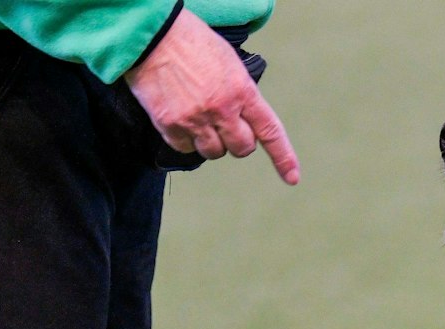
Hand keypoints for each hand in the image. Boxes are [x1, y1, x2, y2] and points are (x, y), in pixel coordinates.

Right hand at [123, 8, 299, 183]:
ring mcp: (196, 119)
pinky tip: (181, 118)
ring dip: (211, 142)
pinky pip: (185, 148)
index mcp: (242, 91)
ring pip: (214, 152)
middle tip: (225, 125)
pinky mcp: (170, 125)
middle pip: (241, 148)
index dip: (283, 157)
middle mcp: (222, 109)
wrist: (152, 34)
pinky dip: (186, 139)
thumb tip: (243, 118)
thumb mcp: (228, 63)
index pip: (269, 130)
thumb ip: (240, 93)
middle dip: (237, 142)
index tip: (292, 177)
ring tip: (200, 118)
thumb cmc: (191, 42)